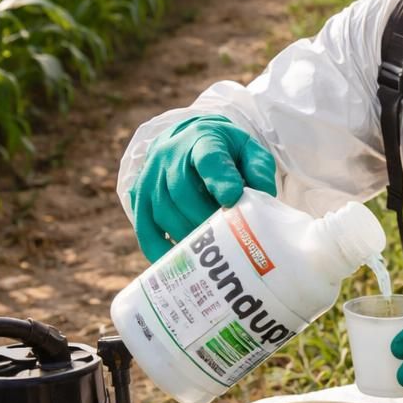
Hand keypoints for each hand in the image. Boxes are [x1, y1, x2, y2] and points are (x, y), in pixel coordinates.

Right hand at [130, 115, 276, 259]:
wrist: (187, 140)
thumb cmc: (224, 150)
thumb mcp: (247, 150)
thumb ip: (259, 170)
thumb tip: (263, 197)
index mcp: (202, 140)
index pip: (209, 159)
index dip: (220, 180)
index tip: (233, 199)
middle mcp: (169, 156)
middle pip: (182, 192)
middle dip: (206, 219)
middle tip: (227, 240)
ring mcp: (149, 177)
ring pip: (163, 212)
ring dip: (188, 236)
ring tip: (211, 252)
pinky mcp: (138, 198)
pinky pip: (145, 229)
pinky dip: (160, 250)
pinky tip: (180, 263)